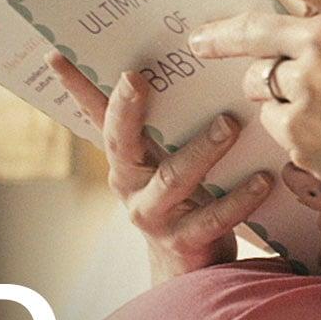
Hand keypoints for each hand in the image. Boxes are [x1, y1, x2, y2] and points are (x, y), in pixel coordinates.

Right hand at [6, 0, 274, 283]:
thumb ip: (164, 116)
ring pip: (174, 178)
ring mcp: (155, 213)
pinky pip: (213, 216)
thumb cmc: (185, 193)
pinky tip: (263, 179)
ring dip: (202, 149)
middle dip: (128, 110)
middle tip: (141, 78)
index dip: (74, 86)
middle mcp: (130, 182)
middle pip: (122, 142)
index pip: (95, 114)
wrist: (190, 265)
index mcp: (123, 156)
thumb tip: (175, 54)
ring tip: (229, 124)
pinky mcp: (186, 239)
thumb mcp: (165, 154)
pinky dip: (240, 197)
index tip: (57, 55)